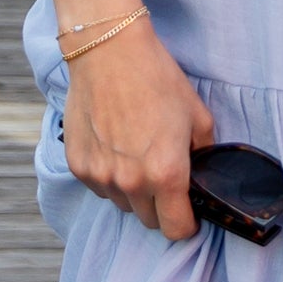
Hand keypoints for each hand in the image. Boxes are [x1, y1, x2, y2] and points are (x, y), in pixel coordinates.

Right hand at [63, 21, 214, 238]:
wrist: (109, 52)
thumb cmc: (156, 79)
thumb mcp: (197, 115)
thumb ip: (204, 154)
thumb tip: (202, 174)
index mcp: (166, 173)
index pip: (176, 229)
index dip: (187, 223)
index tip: (188, 212)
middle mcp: (131, 182)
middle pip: (150, 221)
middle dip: (161, 206)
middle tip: (164, 177)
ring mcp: (101, 176)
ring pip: (123, 205)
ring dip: (133, 192)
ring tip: (137, 156)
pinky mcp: (79, 165)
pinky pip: (100, 187)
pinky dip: (109, 177)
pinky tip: (115, 147)